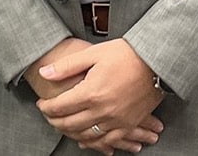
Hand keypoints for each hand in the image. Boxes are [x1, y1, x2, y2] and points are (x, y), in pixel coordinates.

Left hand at [35, 40, 163, 153]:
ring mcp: (116, 120)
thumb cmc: (126, 54)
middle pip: (70, 124)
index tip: (41, 104)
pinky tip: (86, 141)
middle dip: (55, 122)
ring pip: (87, 135)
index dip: (46, 107)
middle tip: (48, 117)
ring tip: (63, 127)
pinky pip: (108, 141)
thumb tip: (45, 73)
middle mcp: (102, 110)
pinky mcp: (128, 124)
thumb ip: (66, 66)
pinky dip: (94, 143)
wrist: (155, 61)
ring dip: (71, 133)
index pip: (60, 107)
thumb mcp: (92, 54)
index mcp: (91, 92)